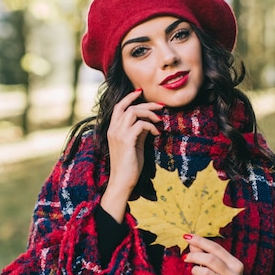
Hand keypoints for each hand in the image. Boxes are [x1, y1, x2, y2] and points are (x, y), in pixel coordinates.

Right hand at [100, 89, 163, 222]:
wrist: (122, 181)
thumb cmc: (129, 165)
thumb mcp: (134, 144)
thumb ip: (138, 132)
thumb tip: (149, 123)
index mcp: (113, 129)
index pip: (119, 107)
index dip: (129, 98)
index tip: (141, 93)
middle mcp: (113, 129)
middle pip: (128, 106)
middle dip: (146, 104)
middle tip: (161, 106)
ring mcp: (119, 134)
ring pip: (134, 112)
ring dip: (150, 113)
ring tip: (160, 120)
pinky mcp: (127, 141)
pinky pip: (141, 125)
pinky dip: (152, 126)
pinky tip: (157, 134)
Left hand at [182, 234, 256, 274]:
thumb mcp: (219, 268)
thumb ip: (206, 255)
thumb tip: (192, 242)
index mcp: (235, 263)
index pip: (216, 248)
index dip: (200, 241)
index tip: (187, 236)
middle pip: (211, 259)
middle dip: (195, 256)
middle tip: (185, 257)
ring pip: (206, 273)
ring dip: (195, 270)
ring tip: (193, 271)